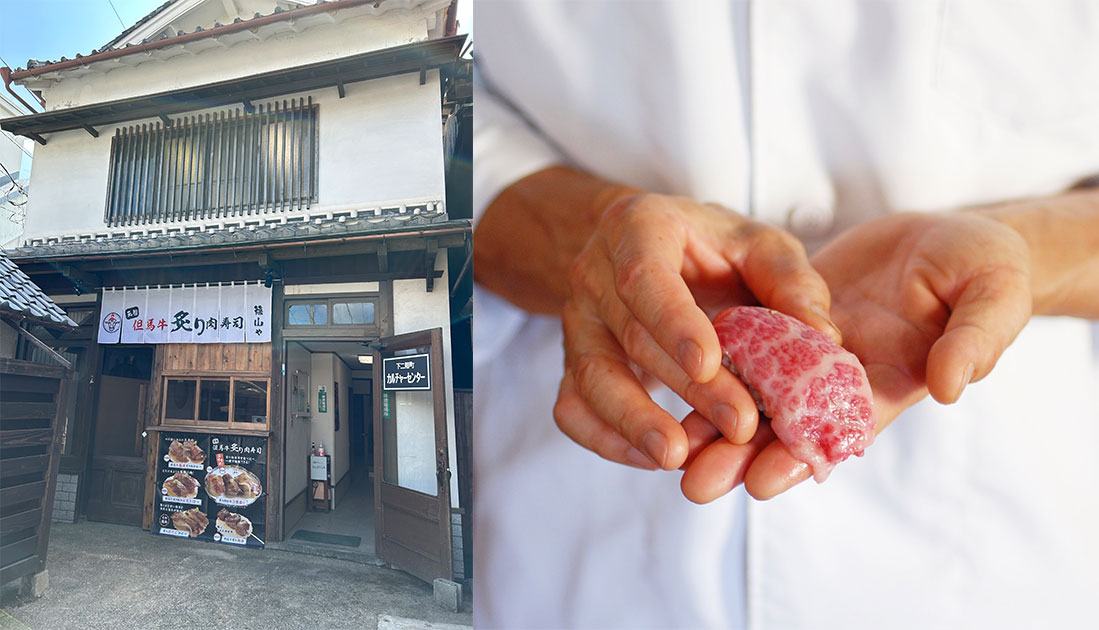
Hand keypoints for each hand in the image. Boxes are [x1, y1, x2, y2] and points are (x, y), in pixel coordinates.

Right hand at [554, 193, 839, 469]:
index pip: (644, 276)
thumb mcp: (758, 243)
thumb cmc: (709, 247)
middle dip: (688, 388)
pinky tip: (652, 459)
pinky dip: (604, 439)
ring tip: (677, 457)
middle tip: (740, 426)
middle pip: (634, 336)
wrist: (646, 250)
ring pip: (592, 377)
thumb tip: (824, 338)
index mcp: (638, 229)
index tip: (708, 362)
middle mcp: (595, 274)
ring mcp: (578, 322)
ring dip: (634, 422)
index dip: (673, 321)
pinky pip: (572, 407)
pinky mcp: (572, 363)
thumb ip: (791, 282)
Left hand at [680, 211, 1032, 500]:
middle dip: (743, 456)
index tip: (763, 482)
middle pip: (787, 426)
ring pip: (759, 394)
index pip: (843, 430)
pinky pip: (750, 346)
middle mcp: (845, 377)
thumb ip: (975, 340)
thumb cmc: (985, 266)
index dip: (805, 456)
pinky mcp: (791, 322)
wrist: (952, 238)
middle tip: (694, 483)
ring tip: (672, 452)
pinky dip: (717, 367)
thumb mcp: (994, 294)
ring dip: (718, 424)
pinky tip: (674, 382)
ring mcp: (814, 352)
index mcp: (893, 382)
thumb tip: (949, 385)